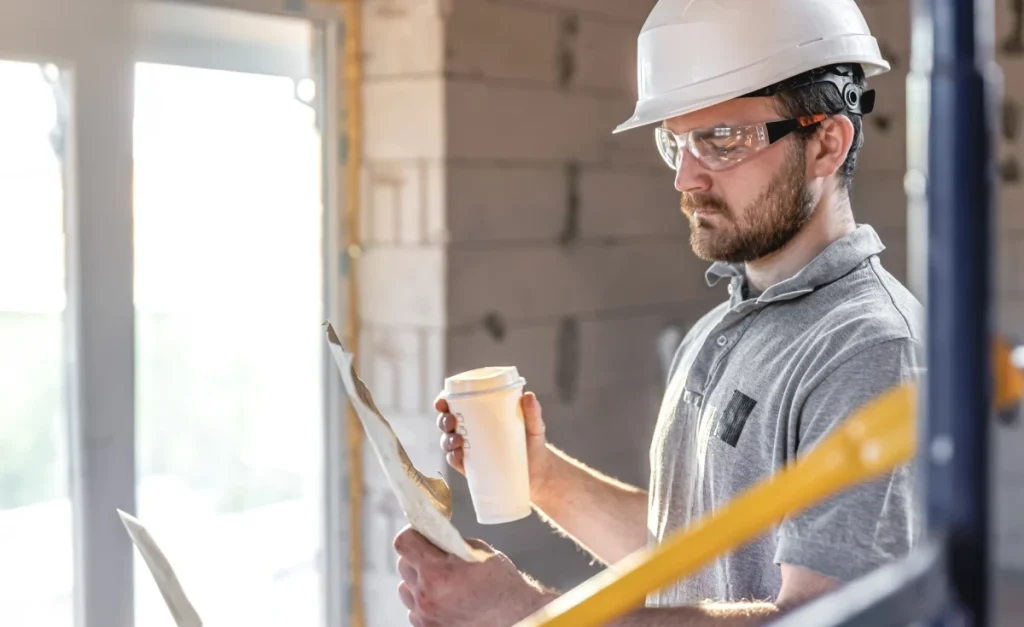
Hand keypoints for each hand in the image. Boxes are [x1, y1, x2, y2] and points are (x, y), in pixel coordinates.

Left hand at [394, 527, 548, 626]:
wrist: (514, 617)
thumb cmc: (501, 583)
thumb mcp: (477, 551)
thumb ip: (449, 542)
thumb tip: (432, 535)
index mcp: (437, 572)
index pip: (404, 542)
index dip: (413, 533)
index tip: (422, 533)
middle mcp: (425, 596)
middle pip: (403, 565)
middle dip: (417, 557)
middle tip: (436, 557)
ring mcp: (424, 616)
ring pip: (405, 588)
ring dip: (418, 580)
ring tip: (441, 581)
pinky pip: (413, 608)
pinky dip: (424, 600)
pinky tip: (444, 598)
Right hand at [436, 391, 552, 499]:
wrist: (539, 472)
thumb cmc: (533, 443)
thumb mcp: (534, 426)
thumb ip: (532, 412)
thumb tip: (528, 396)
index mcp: (480, 415)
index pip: (456, 404)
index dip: (443, 401)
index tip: (442, 401)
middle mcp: (470, 431)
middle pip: (447, 422)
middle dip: (443, 420)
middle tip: (452, 421)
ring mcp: (470, 449)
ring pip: (448, 442)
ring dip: (446, 440)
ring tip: (458, 440)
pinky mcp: (472, 467)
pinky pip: (455, 462)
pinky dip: (452, 458)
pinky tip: (457, 456)